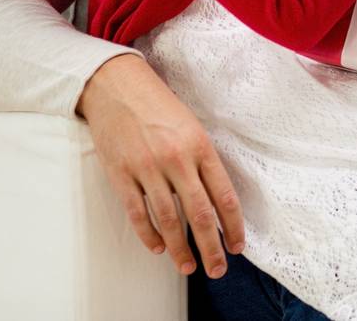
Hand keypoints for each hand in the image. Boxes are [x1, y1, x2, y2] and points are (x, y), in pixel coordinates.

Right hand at [77, 54, 244, 277]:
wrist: (118, 86)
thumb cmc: (160, 106)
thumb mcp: (193, 127)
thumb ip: (203, 161)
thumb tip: (216, 200)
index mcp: (201, 146)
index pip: (224, 195)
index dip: (234, 225)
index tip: (238, 246)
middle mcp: (177, 159)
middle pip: (200, 214)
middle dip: (211, 246)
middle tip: (217, 270)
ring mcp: (147, 168)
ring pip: (168, 219)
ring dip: (180, 248)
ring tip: (188, 267)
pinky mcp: (121, 174)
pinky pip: (137, 213)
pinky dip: (148, 235)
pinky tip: (158, 248)